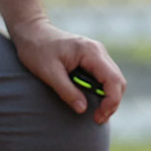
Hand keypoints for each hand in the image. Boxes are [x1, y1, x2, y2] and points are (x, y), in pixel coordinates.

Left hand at [9, 18, 125, 123]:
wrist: (31, 32)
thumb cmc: (36, 50)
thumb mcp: (48, 73)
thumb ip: (66, 91)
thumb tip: (83, 109)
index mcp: (91, 53)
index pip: (113, 80)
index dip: (111, 101)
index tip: (98, 116)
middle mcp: (99, 52)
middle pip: (118, 81)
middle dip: (112, 102)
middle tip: (97, 119)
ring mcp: (97, 54)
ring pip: (114, 80)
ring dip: (109, 98)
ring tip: (96, 113)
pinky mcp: (93, 59)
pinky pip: (106, 77)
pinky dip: (103, 91)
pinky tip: (93, 101)